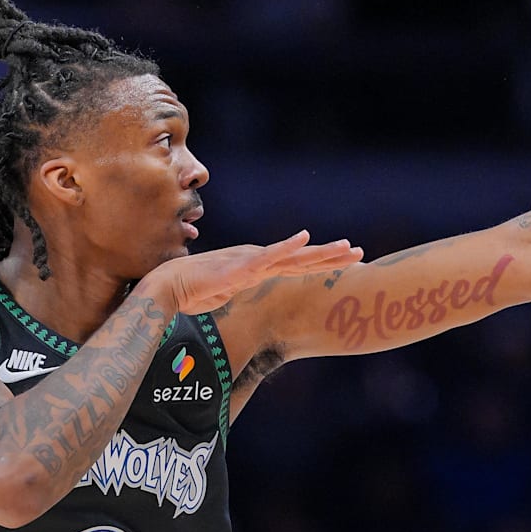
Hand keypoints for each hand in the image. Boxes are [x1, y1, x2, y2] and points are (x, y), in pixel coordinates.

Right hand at [148, 231, 363, 313]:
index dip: (323, 264)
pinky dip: (286, 247)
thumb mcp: (228, 293)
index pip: (297, 266)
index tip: (348, 263)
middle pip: (302, 260)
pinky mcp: (240, 267)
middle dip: (332, 257)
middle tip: (360, 253)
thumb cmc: (195, 290)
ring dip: (320, 252)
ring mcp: (251, 262)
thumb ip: (241, 289)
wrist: (170, 286)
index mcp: (259, 268)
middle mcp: (260, 261)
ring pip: (293, 257)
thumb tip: (245, 292)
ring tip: (345, 246)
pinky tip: (303, 238)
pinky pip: (267, 256)